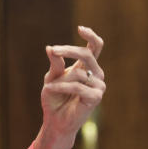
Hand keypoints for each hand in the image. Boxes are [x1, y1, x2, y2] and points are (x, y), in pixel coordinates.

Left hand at [34, 26, 105, 148]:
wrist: (55, 120)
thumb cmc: (54, 98)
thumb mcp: (52, 77)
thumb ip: (55, 64)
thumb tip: (50, 48)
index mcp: (87, 67)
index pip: (95, 47)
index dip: (91, 36)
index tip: (80, 28)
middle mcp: (96, 74)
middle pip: (87, 54)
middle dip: (69, 50)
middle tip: (55, 50)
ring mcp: (98, 86)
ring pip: (79, 72)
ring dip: (60, 79)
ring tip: (49, 87)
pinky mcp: (96, 97)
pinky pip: (77, 86)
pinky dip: (61, 87)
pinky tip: (50, 90)